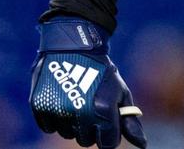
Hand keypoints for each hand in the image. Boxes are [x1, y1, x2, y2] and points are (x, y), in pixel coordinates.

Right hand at [29, 18, 146, 148]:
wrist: (73, 46)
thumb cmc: (101, 72)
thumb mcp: (120, 93)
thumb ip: (129, 121)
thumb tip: (142, 145)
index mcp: (103, 110)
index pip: (107, 144)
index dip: (109, 135)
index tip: (108, 123)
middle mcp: (80, 113)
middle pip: (86, 141)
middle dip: (91, 129)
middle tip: (91, 107)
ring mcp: (58, 110)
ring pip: (67, 134)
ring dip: (73, 123)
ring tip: (77, 100)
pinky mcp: (40, 106)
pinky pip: (49, 127)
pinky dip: (55, 118)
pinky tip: (62, 99)